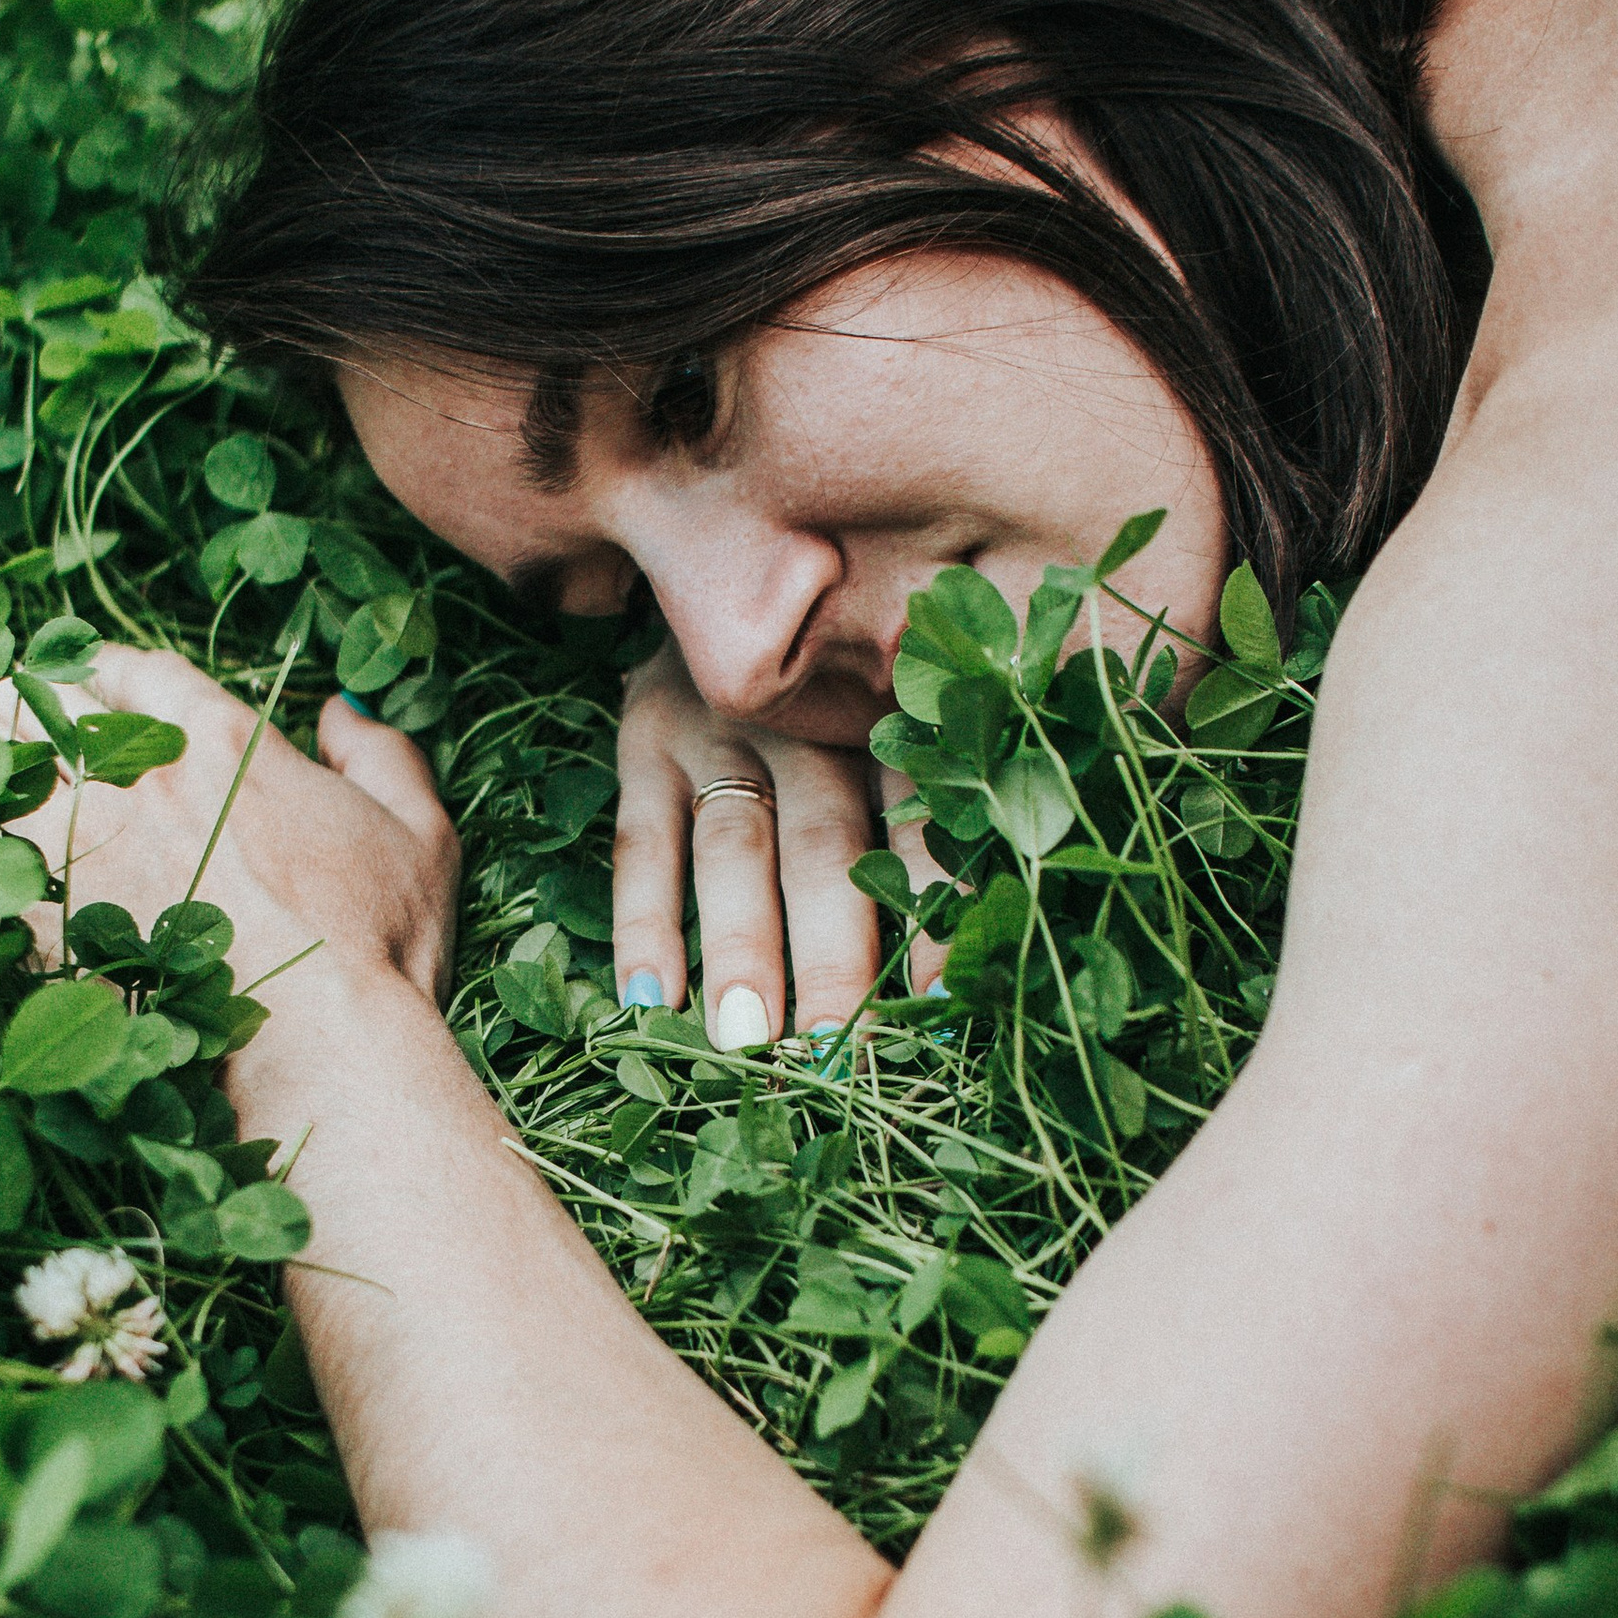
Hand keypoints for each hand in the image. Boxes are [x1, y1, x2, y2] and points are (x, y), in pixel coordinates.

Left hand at [0, 641, 460, 1012]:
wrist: (320, 1046)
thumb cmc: (379, 945)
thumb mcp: (419, 834)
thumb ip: (382, 756)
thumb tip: (340, 709)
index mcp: (220, 741)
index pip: (132, 672)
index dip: (101, 669)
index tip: (83, 678)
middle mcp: (138, 782)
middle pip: (43, 705)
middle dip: (2, 688)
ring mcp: (85, 852)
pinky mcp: (48, 925)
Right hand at [612, 635, 948, 1046]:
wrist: (724, 564)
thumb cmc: (842, 680)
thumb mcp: (900, 711)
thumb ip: (939, 798)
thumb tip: (974, 951)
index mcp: (892, 718)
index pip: (921, 831)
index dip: (932, 922)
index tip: (940, 1010)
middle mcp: (809, 721)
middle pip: (825, 849)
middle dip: (834, 957)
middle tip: (839, 1052)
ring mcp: (719, 728)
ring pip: (736, 848)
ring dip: (741, 947)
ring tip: (748, 1041)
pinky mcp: (644, 738)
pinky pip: (643, 841)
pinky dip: (644, 921)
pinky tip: (651, 999)